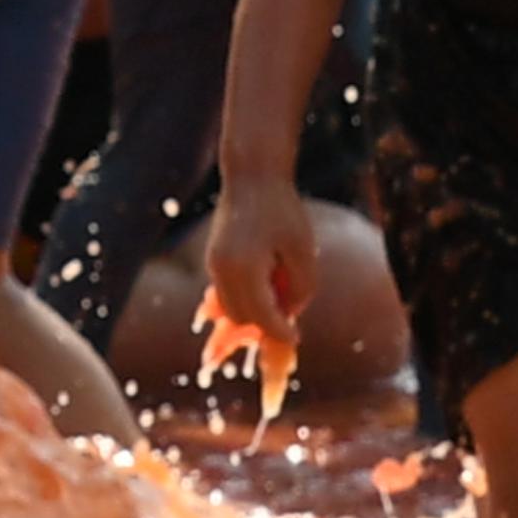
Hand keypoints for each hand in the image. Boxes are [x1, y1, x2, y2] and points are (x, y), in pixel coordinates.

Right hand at [202, 177, 318, 346]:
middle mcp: (222, 270)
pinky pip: (226, 293)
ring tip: (279, 305)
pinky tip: (264, 293)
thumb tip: (290, 314)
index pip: (261, 316)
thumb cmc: (282, 210)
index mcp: (244, 268)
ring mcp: (214, 264)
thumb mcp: (303, 251)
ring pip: (230, 308)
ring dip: (253, 314)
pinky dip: (244, 300)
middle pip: (241, 317)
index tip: (296, 340)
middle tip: (289, 325)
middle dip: (263, 325)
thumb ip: (300, 288)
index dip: (280, 332)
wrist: (252, 177)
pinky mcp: (214, 259)